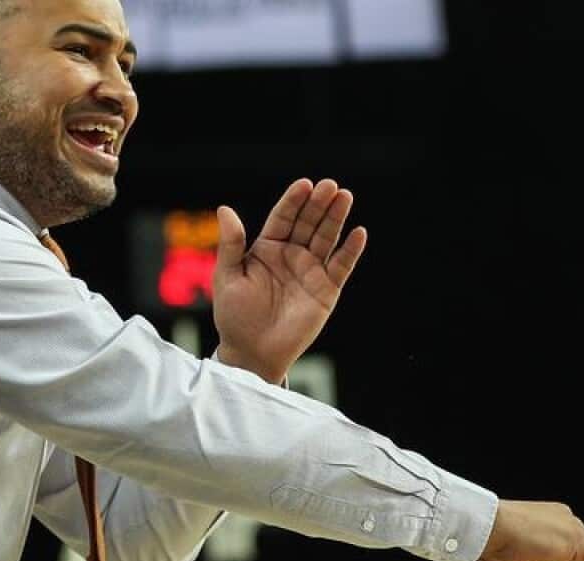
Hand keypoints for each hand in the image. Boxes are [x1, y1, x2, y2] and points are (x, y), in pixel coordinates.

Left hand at [212, 178, 367, 383]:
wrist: (252, 352)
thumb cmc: (235, 316)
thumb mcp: (228, 276)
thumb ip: (230, 244)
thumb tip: (224, 209)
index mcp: (267, 248)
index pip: (283, 217)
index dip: (294, 200)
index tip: (304, 185)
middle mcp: (291, 255)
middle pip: (308, 223)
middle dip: (319, 204)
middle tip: (330, 186)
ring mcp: (311, 271)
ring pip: (326, 239)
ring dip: (336, 219)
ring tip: (345, 197)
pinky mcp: (326, 290)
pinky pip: (341, 266)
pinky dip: (350, 250)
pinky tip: (358, 233)